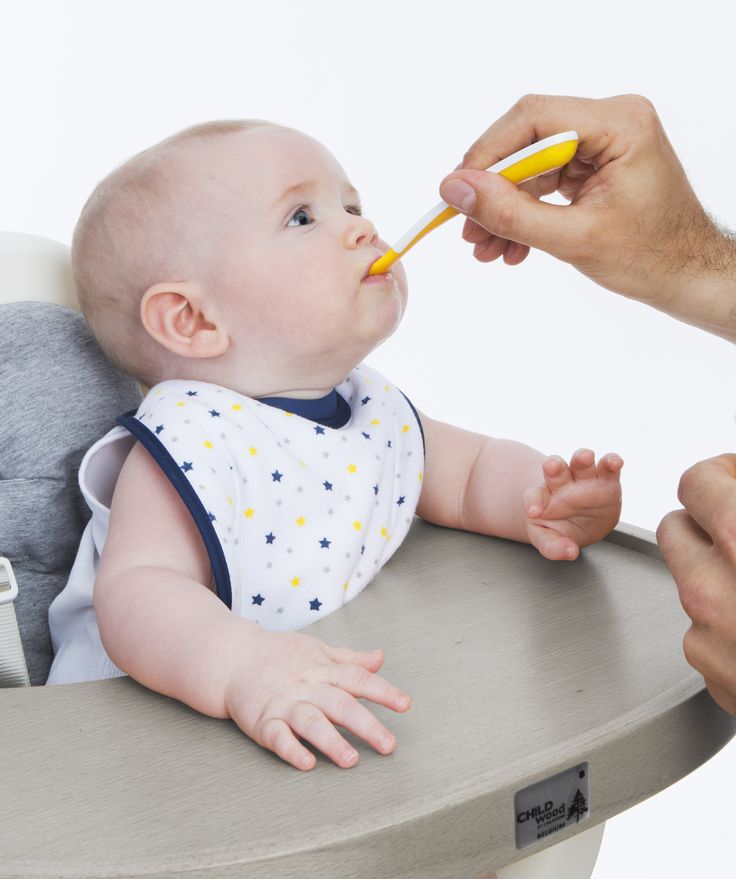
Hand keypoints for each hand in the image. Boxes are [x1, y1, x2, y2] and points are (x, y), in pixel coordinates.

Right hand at [221, 626, 410, 770]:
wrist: (233, 657)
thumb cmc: (280, 655)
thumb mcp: (318, 650)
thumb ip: (350, 659)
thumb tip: (380, 658)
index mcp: (323, 669)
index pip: (358, 679)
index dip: (383, 691)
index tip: (405, 704)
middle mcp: (307, 686)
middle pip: (340, 704)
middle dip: (365, 725)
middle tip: (388, 744)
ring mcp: (284, 703)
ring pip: (310, 722)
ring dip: (330, 741)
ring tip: (350, 761)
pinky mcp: (262, 721)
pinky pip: (277, 737)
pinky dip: (291, 750)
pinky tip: (306, 762)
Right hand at [438, 94, 735, 339]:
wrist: (685, 276)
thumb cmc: (649, 257)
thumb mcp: (572, 239)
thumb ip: (510, 213)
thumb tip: (455, 189)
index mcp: (619, 124)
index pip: (534, 118)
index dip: (488, 153)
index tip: (457, 191)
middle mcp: (611, 121)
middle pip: (527, 140)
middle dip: (493, 190)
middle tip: (465, 227)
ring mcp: (602, 142)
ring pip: (530, 166)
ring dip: (504, 209)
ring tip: (484, 248)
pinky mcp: (593, 165)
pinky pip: (544, 182)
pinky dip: (524, 214)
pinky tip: (510, 247)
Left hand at [523, 448, 622, 559]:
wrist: (574, 519)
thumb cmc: (555, 526)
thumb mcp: (547, 539)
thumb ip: (553, 547)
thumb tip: (570, 552)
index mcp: (543, 497)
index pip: (534, 496)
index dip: (534, 502)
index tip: (533, 511)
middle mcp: (562, 484)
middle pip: (556, 470)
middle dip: (554, 466)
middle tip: (551, 466)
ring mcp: (584, 480)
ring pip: (582, 464)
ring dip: (582, 458)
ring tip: (585, 456)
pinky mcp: (606, 481)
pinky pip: (609, 468)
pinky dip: (612, 463)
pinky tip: (615, 462)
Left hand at [657, 453, 735, 712]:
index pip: (696, 483)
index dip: (723, 474)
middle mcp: (715, 591)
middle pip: (676, 529)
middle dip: (708, 522)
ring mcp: (709, 638)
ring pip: (689, 581)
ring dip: (719, 573)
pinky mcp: (713, 676)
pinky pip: (705, 631)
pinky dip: (730, 623)